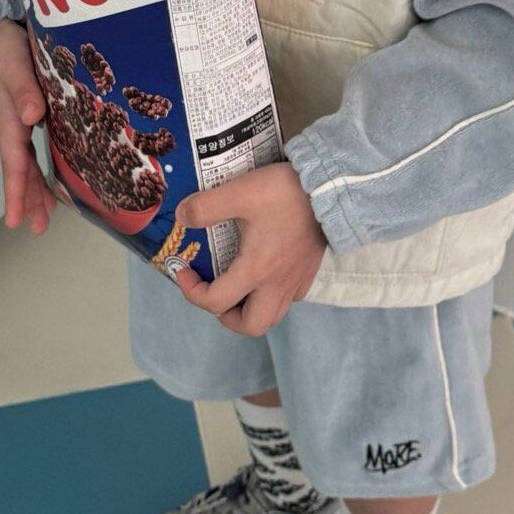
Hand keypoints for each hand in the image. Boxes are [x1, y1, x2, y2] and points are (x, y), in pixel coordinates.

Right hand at [0, 19, 55, 234]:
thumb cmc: (2, 48)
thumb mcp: (15, 66)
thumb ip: (25, 92)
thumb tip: (33, 118)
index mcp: (8, 121)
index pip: (14, 165)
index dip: (16, 192)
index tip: (14, 221)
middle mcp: (12, 126)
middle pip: (20, 171)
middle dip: (28, 200)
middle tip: (37, 229)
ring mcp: (17, 121)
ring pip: (26, 163)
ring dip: (34, 188)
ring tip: (44, 214)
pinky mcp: (26, 112)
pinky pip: (32, 148)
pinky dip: (38, 166)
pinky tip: (50, 175)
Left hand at [173, 162, 326, 336]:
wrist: (331, 187)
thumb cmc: (284, 193)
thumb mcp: (239, 192)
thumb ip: (205, 206)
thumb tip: (182, 216)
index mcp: (256, 270)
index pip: (216, 302)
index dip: (192, 292)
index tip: (184, 271)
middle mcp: (277, 284)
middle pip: (251, 326)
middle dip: (226, 317)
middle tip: (216, 292)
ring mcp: (297, 280)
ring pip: (273, 315)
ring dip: (250, 309)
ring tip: (237, 286)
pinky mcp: (310, 271)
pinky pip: (289, 298)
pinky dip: (271, 294)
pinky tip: (265, 270)